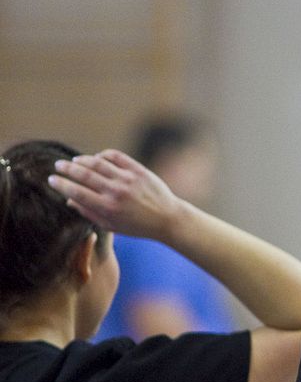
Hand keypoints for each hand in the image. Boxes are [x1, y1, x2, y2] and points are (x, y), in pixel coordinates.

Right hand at [48, 149, 185, 241]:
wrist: (168, 219)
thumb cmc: (137, 226)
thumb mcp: (111, 225)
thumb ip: (89, 212)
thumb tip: (69, 200)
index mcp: (108, 208)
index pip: (77, 192)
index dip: (61, 184)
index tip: (51, 179)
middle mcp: (116, 192)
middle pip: (84, 174)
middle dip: (66, 168)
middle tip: (57, 166)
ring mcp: (128, 179)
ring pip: (98, 162)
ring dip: (82, 160)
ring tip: (74, 162)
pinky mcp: (138, 170)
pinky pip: (116, 156)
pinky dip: (102, 155)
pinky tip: (96, 158)